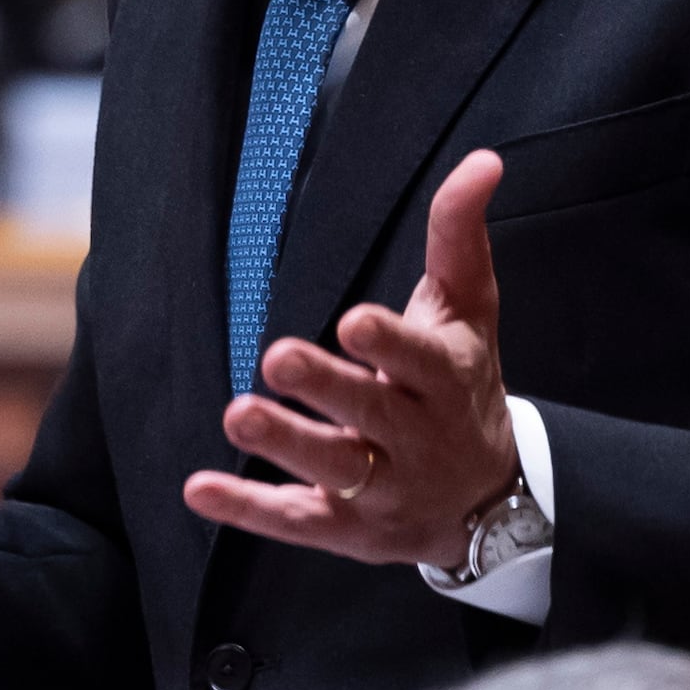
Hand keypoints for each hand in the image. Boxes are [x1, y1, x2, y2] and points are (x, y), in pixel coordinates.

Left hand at [187, 153, 523, 572]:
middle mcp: (416, 437)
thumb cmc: (463, 384)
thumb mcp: (470, 311)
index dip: (389, 344)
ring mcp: (381, 488)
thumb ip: (460, 236)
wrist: (488, 499)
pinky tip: (200, 489)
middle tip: (277, 357)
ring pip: (333, 469)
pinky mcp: (344, 528)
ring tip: (236, 415)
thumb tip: (483, 161)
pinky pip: (294, 519)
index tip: (354, 322)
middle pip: (370, 413)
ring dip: (284, 443)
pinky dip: (247, 509)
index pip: (420, 361)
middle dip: (326, 388)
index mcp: (445, 380)